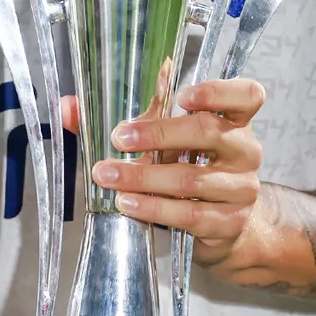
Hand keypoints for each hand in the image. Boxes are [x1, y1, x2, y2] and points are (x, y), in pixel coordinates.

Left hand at [88, 76, 265, 269]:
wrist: (222, 224)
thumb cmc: (189, 167)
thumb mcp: (165, 139)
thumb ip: (124, 119)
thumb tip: (68, 108)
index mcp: (234, 120)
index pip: (247, 95)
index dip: (217, 91)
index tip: (182, 96)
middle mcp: (245, 150)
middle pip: (209, 132)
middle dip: (158, 133)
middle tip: (119, 137)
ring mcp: (241, 188)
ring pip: (191, 178)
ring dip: (143, 177)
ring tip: (108, 176)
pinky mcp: (228, 221)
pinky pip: (188, 213)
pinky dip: (153, 208)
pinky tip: (127, 203)